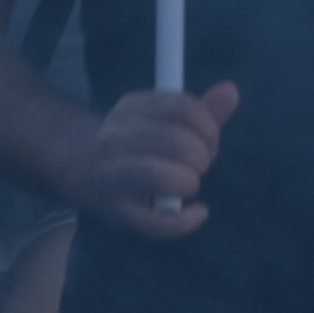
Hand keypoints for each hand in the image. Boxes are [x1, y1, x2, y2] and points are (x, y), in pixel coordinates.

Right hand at [83, 81, 237, 239]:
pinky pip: (158, 221)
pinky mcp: (115, 211)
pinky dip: (187, 221)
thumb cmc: (137, 144)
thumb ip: (201, 110)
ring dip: (190, 183)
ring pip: (162, 176)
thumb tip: (231, 91)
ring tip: (189, 184)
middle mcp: (115, 137)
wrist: (82, 169)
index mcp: (131, 108)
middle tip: (198, 165)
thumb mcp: (164, 120)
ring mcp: (110, 174)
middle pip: (179, 143)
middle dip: (202, 158)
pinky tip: (199, 212)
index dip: (209, 129)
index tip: (207, 141)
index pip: (186, 109)